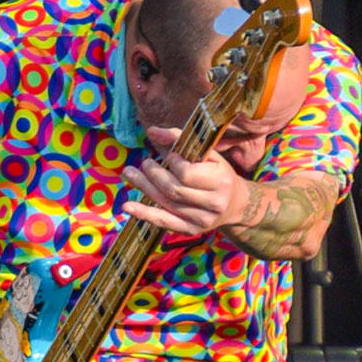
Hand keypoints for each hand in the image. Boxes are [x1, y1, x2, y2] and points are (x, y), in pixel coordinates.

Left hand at [121, 126, 248, 234]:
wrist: (234, 204)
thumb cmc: (217, 173)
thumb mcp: (207, 153)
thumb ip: (180, 139)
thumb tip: (152, 131)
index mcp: (220, 181)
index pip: (186, 173)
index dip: (173, 162)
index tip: (170, 156)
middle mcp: (213, 203)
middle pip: (173, 189)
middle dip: (153, 174)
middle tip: (144, 163)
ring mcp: (202, 220)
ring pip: (166, 203)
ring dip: (144, 187)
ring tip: (129, 173)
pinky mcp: (191, 230)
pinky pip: (164, 221)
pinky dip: (144, 214)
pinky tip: (127, 206)